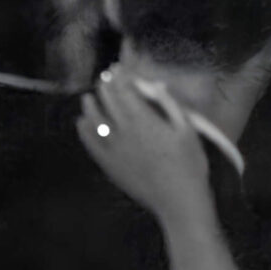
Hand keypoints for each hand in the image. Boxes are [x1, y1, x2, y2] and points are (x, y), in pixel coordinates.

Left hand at [79, 69, 212, 223]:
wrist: (178, 200)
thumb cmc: (189, 164)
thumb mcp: (187, 129)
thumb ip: (169, 105)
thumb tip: (156, 85)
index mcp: (144, 120)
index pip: (125, 92)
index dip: (119, 78)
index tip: (116, 69)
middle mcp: (124, 132)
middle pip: (109, 103)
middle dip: (105, 87)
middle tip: (103, 78)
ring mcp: (113, 150)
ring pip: (94, 121)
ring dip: (90, 106)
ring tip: (87, 97)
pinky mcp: (109, 165)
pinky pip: (91, 144)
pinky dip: (84, 131)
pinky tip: (81, 124)